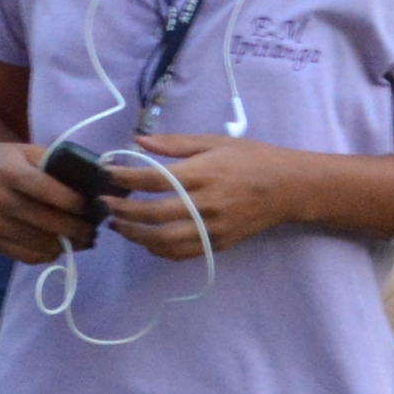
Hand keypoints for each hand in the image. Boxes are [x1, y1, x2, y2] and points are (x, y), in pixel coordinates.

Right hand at [0, 139, 94, 264]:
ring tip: (84, 240)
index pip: (50, 192)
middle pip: (48, 222)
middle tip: (94, 229)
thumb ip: (53, 164)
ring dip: (68, 245)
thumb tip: (92, 182)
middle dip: (79, 228)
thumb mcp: (23, 151)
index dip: (76, 203)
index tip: (92, 206)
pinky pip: (26, 256)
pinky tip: (59, 247)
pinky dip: (47, 255)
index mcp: (9, 172)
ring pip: (40, 243)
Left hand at [109, 130, 319, 258]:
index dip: (125, 177)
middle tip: (104, 204)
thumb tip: (138, 141)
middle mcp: (207, 203)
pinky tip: (146, 241)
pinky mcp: (219, 244)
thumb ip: (175, 144)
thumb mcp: (215, 141)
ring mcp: (213, 228)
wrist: (289, 188)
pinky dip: (158, 250)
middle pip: (154, 213)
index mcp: (204, 173)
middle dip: (123, 210)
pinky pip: (182, 253)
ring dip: (136, 234)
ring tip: (118, 225)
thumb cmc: (251, 158)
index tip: (106, 174)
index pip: (154, 179)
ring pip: (164, 240)